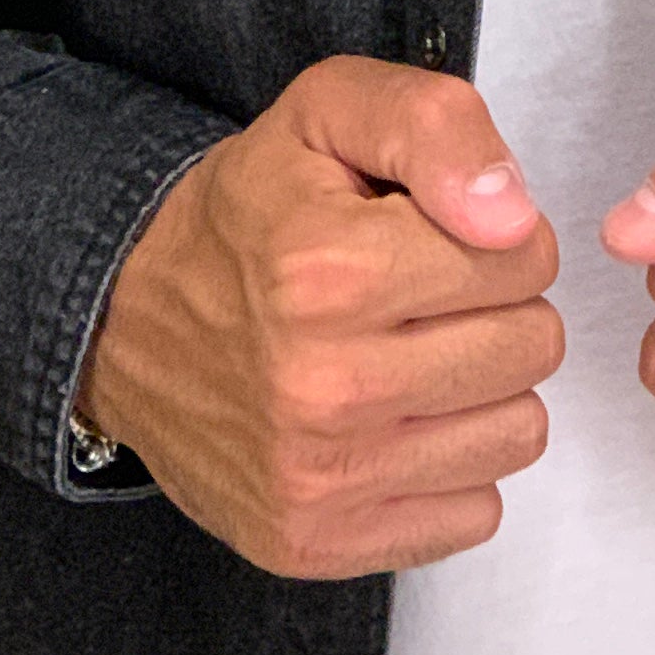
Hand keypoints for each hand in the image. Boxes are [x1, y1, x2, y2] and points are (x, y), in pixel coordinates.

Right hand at [83, 59, 563, 581]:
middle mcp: (323, 385)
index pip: (527, 257)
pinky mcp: (317, 541)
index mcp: (329, 269)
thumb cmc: (241, 219)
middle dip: (495, 309)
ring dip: (479, 392)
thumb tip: (512, 217)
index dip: (495, 236)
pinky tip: (392, 427)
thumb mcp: (326, 113)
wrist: (121, 323)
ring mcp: (318, 478)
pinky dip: (447, 469)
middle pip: (533, 347)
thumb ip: (435, 127)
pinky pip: (474, 514)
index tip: (432, 238)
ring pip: (518, 433)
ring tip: (410, 359)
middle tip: (422, 299)